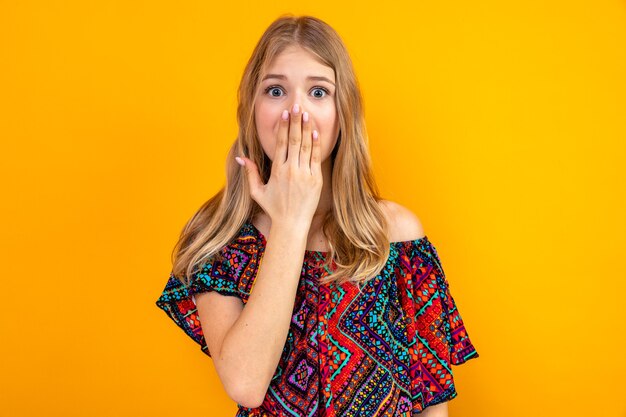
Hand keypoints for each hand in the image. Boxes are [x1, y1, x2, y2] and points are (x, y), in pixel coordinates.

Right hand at [236, 103, 321, 227]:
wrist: (292, 224)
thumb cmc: (274, 208)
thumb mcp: (257, 191)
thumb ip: (250, 172)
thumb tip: (241, 157)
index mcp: (277, 171)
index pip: (281, 144)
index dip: (283, 127)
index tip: (285, 114)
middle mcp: (291, 170)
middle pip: (294, 141)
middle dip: (295, 122)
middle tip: (297, 106)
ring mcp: (305, 175)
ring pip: (306, 147)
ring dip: (306, 129)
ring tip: (306, 114)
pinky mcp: (316, 180)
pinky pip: (316, 158)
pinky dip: (316, 145)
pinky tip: (315, 133)